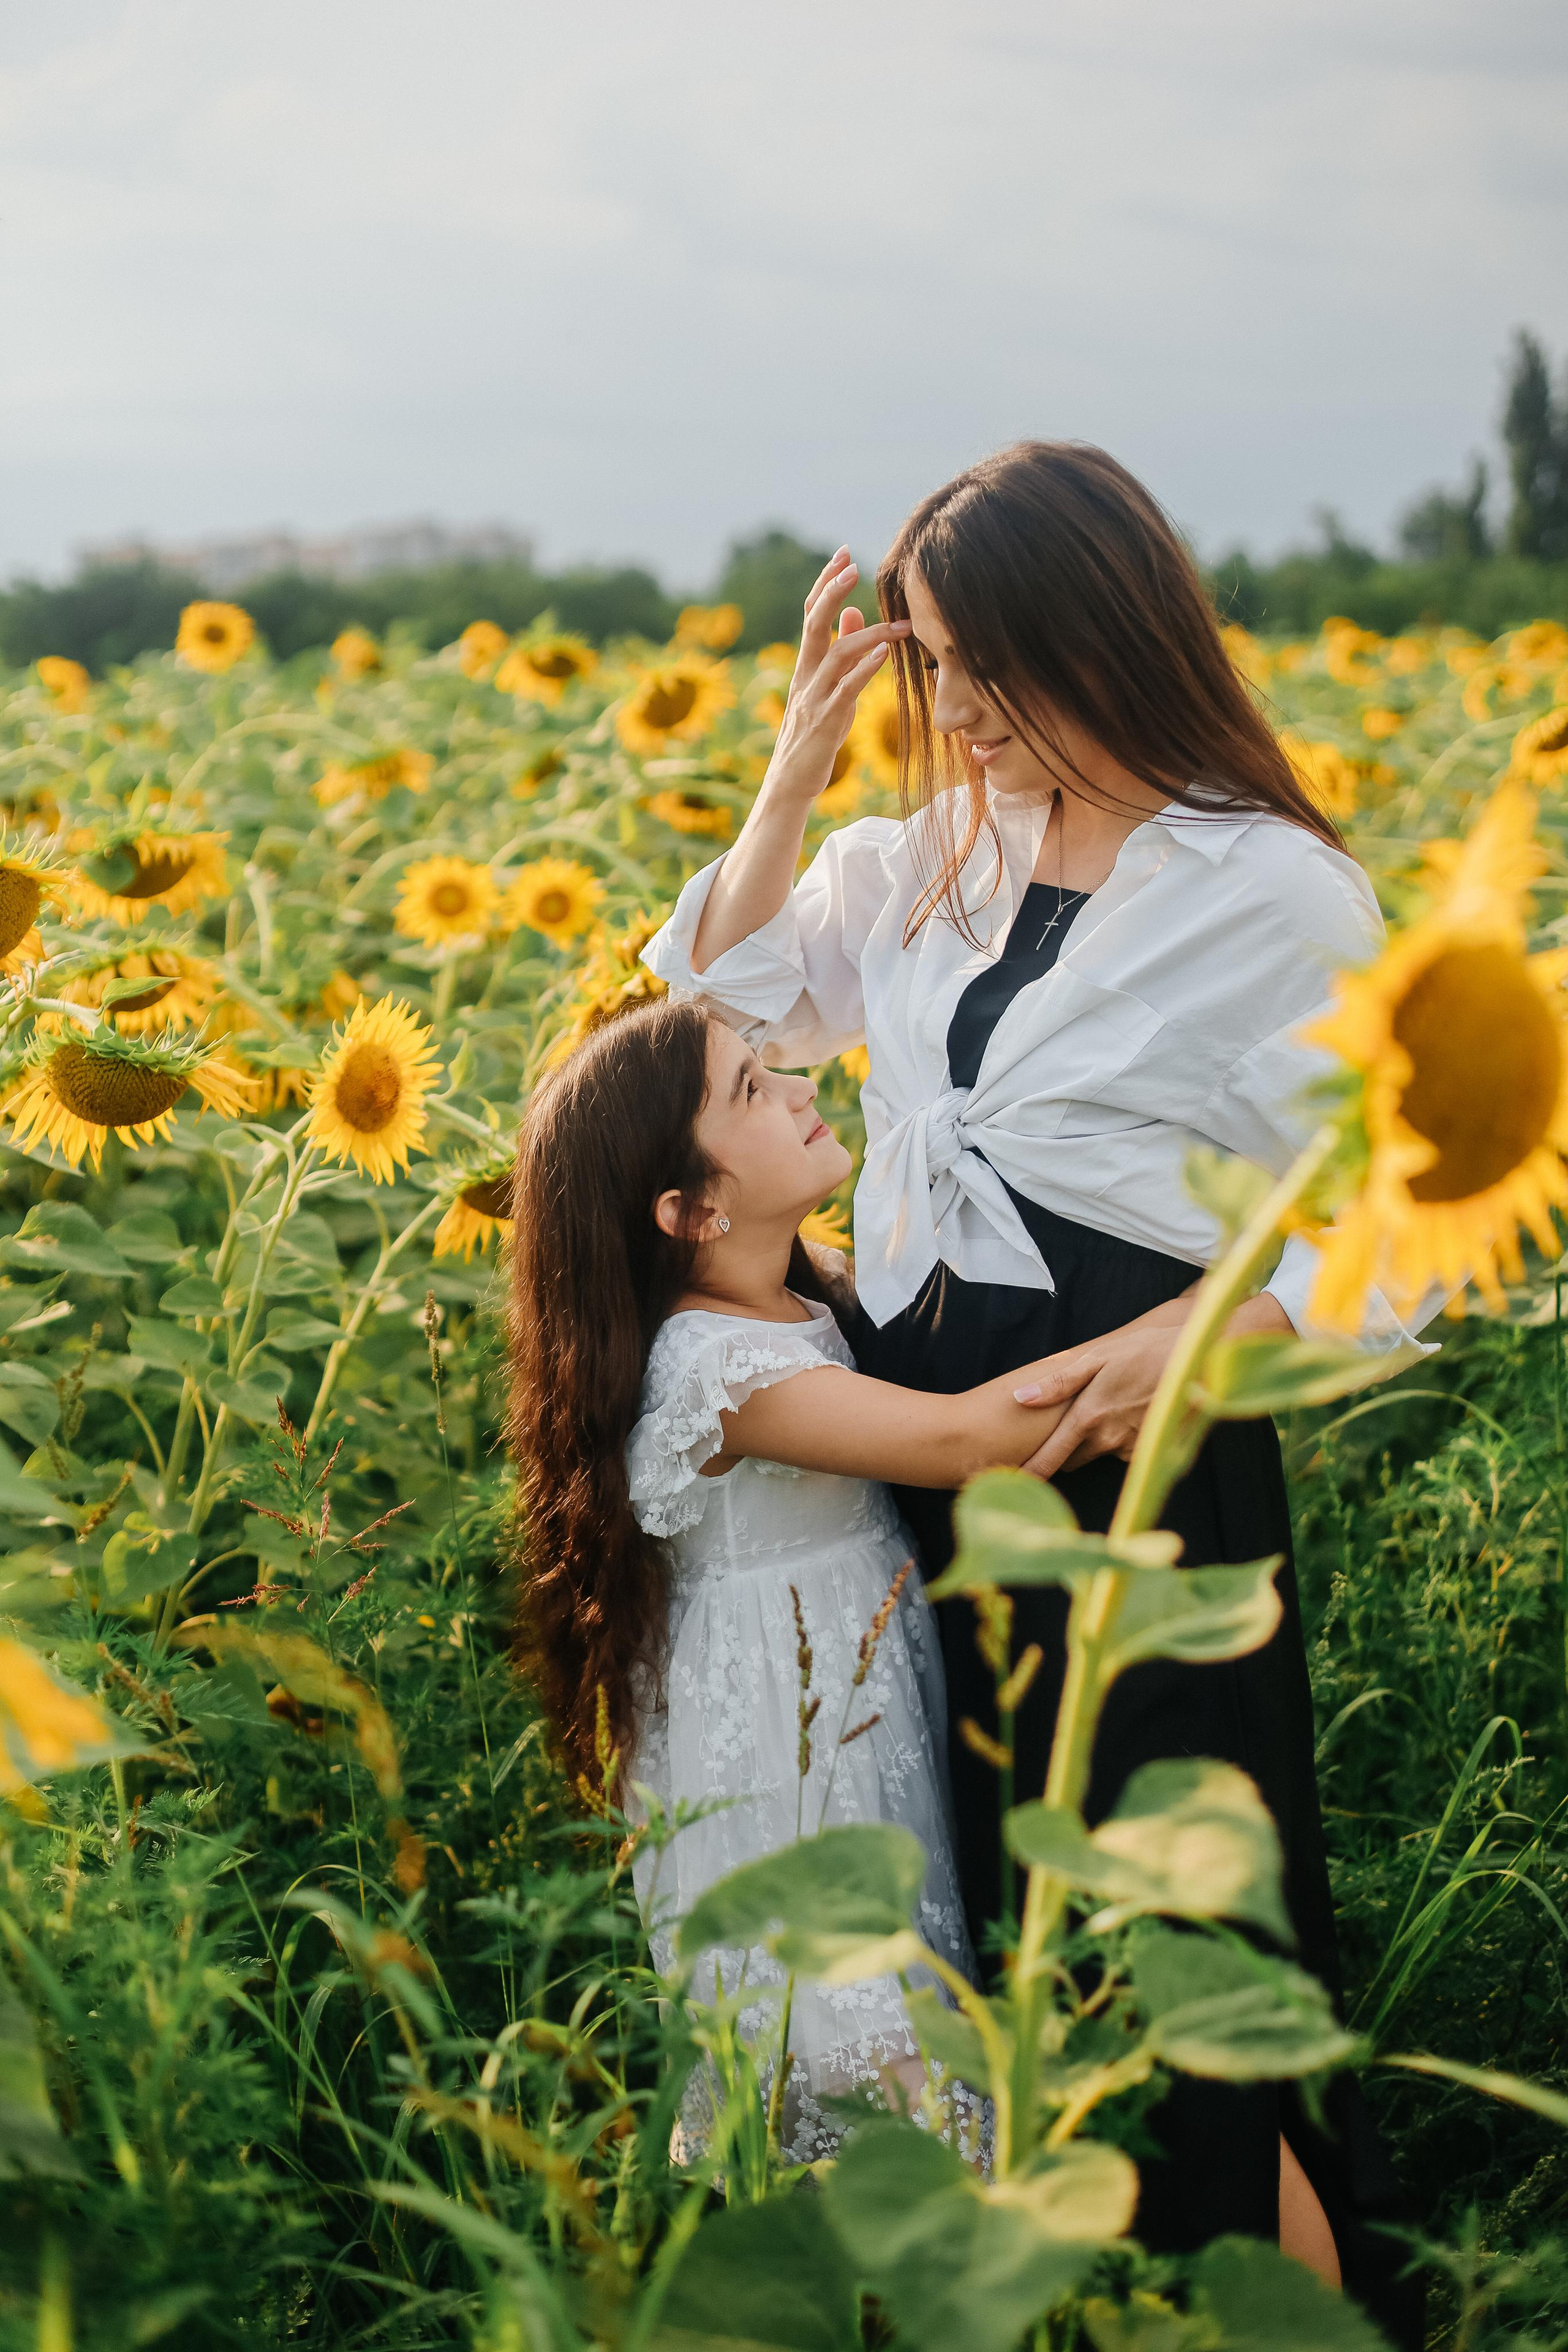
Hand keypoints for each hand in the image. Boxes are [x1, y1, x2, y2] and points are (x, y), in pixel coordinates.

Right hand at [766, 550, 908, 804]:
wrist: (790, 784)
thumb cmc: (814, 737)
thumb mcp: (827, 690)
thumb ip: (840, 654)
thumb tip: (853, 615)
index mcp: (805, 666)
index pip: (812, 614)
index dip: (826, 582)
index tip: (844, 554)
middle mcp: (805, 676)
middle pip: (814, 622)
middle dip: (832, 590)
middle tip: (853, 563)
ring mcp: (814, 698)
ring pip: (836, 654)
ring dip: (869, 634)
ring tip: (901, 624)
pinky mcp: (826, 722)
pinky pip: (845, 690)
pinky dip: (864, 669)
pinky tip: (883, 653)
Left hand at [1010, 1321, 1182, 1479]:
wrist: (1199, 1362)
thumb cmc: (1145, 1352)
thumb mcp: (1098, 1357)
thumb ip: (1059, 1383)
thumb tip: (1021, 1398)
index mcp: (1087, 1416)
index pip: (1051, 1457)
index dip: (1030, 1473)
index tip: (1014, 1485)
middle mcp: (1107, 1440)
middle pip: (1073, 1459)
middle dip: (1068, 1448)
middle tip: (1073, 1425)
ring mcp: (1131, 1449)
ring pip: (1101, 1454)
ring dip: (1100, 1439)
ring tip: (1114, 1406)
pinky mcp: (1152, 1452)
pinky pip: (1126, 1452)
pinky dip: (1124, 1439)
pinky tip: (1135, 1413)